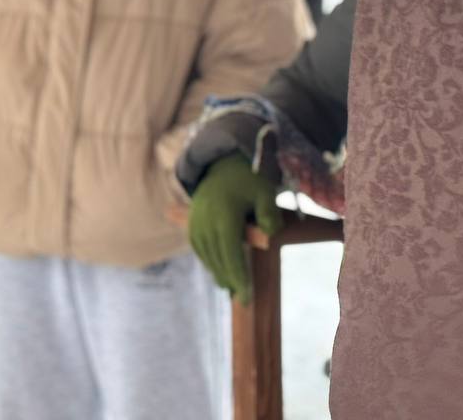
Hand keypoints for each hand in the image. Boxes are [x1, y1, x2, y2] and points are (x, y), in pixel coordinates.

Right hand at [187, 153, 281, 304]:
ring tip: (230, 288)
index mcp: (224, 214)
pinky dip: (208, 260)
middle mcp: (206, 219)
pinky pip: (198, 246)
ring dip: (217, 272)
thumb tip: (270, 234)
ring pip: (206, 253)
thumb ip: (269, 214)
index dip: (238, 275)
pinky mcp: (192, 220)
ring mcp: (196, 219)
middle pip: (217, 256)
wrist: (223, 164)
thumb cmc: (249, 180)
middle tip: (243, 299)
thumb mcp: (265, 192)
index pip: (230, 252)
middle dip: (230, 279)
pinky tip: (218, 271)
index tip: (246, 295)